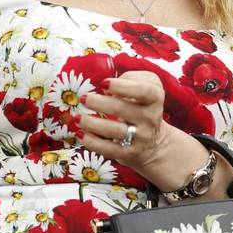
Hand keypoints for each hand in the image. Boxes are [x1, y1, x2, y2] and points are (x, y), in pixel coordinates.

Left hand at [77, 70, 202, 190]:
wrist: (154, 141)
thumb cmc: (142, 103)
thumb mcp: (145, 84)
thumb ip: (129, 78)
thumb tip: (106, 86)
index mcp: (154, 98)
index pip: (143, 91)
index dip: (122, 86)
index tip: (103, 84)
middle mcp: (150, 118)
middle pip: (123, 109)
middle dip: (100, 103)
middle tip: (83, 98)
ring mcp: (141, 138)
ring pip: (115, 131)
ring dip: (92, 123)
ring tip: (77, 117)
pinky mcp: (129, 153)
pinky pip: (110, 149)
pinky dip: (93, 142)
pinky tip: (81, 134)